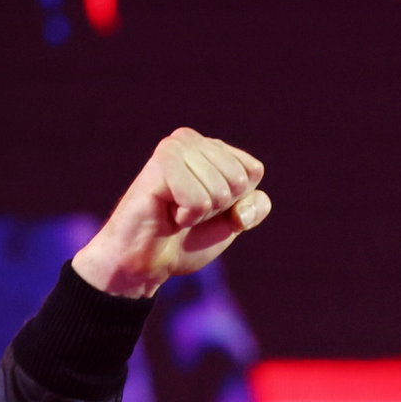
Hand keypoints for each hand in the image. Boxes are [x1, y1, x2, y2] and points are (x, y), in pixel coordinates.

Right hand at [71, 128, 269, 297]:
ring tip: (175, 211)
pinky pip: (199, 201)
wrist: (145, 261)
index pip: (253, 171)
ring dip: (200, 213)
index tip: (207, 208)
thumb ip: (254, 207)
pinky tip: (166, 212)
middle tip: (187, 210)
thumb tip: (241, 208)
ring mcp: (174, 147)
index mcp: (212, 147)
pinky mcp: (160, 163)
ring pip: (221, 191)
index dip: (237, 201)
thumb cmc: (187, 239)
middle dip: (219, 208)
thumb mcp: (233, 222)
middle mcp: (191, 140)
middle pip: (239, 180)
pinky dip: (187, 217)